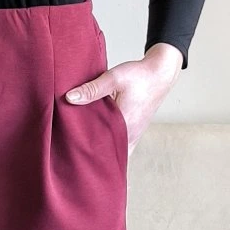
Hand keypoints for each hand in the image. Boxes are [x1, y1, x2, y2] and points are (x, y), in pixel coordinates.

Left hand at [64, 41, 182, 152]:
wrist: (160, 74)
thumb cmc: (139, 76)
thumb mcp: (114, 78)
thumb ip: (92, 89)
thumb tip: (69, 98)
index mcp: (124, 125)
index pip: (102, 148)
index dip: (86, 150)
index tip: (71, 149)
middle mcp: (130, 135)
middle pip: (107, 154)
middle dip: (91, 154)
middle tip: (73, 150)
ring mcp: (133, 136)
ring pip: (115, 153)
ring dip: (101, 151)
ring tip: (83, 148)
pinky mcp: (134, 133)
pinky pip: (121, 148)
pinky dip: (110, 147)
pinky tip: (98, 142)